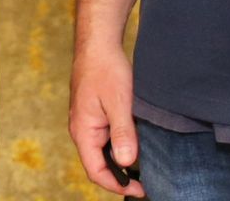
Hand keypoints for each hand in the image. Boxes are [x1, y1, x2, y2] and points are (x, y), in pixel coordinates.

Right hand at [69, 41, 145, 195]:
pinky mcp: (95, 114)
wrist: (98, 43)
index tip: (140, 189)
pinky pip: (106, 138)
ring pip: (104, 151)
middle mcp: (82, 130)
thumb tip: (126, 162)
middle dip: (120, 177)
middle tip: (147, 180)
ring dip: (122, 160)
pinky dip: (121, 145)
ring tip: (145, 165)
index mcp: (82, 130)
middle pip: (99, 164)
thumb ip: (122, 133)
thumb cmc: (105, 68)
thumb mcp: (119, 102)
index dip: (117, 185)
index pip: (96, 171)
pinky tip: (138, 143)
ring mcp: (88, 122)